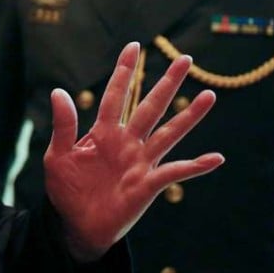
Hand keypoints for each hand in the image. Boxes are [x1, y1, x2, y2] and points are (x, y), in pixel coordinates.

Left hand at [43, 42, 222, 262]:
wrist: (75, 226)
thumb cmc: (66, 190)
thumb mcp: (57, 156)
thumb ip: (63, 125)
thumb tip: (58, 91)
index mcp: (103, 132)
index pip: (116, 95)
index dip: (124, 71)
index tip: (133, 46)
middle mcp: (126, 142)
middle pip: (150, 107)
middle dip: (167, 83)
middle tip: (185, 59)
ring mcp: (140, 162)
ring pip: (168, 133)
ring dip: (189, 116)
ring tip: (209, 95)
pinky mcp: (147, 185)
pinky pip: (175, 172)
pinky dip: (196, 166)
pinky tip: (216, 158)